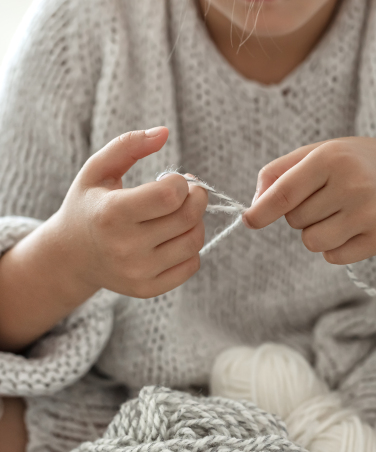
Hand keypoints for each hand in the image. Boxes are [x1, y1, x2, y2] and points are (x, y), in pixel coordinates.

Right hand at [51, 127, 207, 297]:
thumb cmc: (89, 206)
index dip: (181, 182)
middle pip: (188, 218)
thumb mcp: (97, 170)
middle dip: (198, 198)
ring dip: (196, 222)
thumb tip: (164, 132)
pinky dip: (191, 248)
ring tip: (180, 214)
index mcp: (111, 214)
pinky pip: (191, 266)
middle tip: (190, 192)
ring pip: (194, 242)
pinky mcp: (148, 289)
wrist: (72, 256)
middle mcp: (124, 248)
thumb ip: (128, 145)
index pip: (169, 196)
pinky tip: (174, 238)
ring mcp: (137, 273)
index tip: (174, 180)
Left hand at [243, 137, 375, 263]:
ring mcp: (370, 214)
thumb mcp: (316, 154)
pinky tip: (352, 227)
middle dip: (300, 213)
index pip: (285, 193)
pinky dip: (334, 247)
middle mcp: (354, 185)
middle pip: (295, 220)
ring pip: (312, 242)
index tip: (248, 221)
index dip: (262, 211)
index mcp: (332, 158)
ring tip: (337, 212)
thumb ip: (278, 174)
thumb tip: (254, 208)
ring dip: (314, 232)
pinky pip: (333, 257)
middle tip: (327, 196)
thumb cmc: (349, 165)